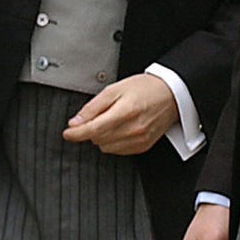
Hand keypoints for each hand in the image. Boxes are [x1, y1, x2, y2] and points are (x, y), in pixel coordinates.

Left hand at [62, 73, 177, 154]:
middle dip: (91, 130)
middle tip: (98, 116)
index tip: (68, 133)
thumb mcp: (114, 89)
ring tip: (112, 120)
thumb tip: (76, 122)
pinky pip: (118, 151)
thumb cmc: (145, 88)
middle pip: (98, 139)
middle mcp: (133, 129)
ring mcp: (139, 140)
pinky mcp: (143, 146)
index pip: (93, 130)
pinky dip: (113, 142)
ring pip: (106, 148)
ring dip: (102, 137)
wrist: (172, 94)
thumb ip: (93, 107)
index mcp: (125, 112)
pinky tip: (120, 128)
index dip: (76, 133)